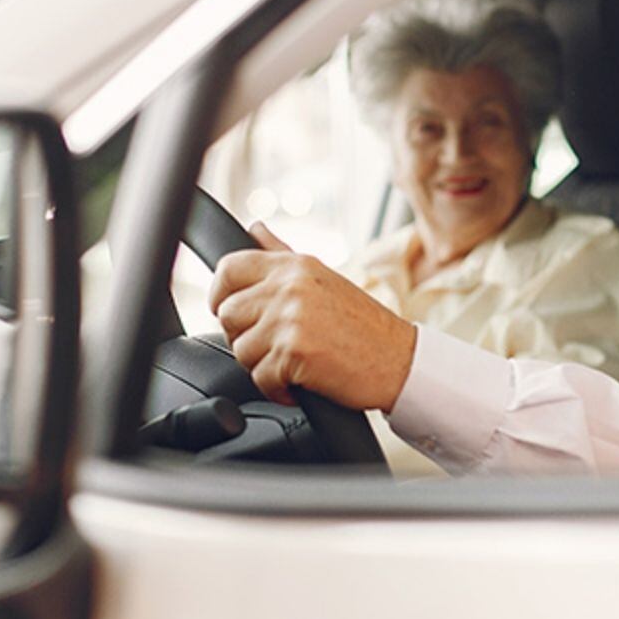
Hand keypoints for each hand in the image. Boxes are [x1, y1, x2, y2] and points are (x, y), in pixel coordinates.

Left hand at [208, 222, 417, 412]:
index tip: (228, 312)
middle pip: (228, 313)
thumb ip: (281, 253)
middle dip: (244, 336)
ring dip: (262, 366)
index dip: (219, 294)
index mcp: (294, 266)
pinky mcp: (294, 351)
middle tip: (273, 346)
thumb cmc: (363, 325)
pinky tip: (299, 383)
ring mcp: (291, 318)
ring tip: (293, 364)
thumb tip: (255, 228)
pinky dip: (277, 390)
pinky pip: (260, 378)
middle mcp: (290, 286)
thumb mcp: (322, 277)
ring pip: (240, 349)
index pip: (229, 268)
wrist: (400, 361)